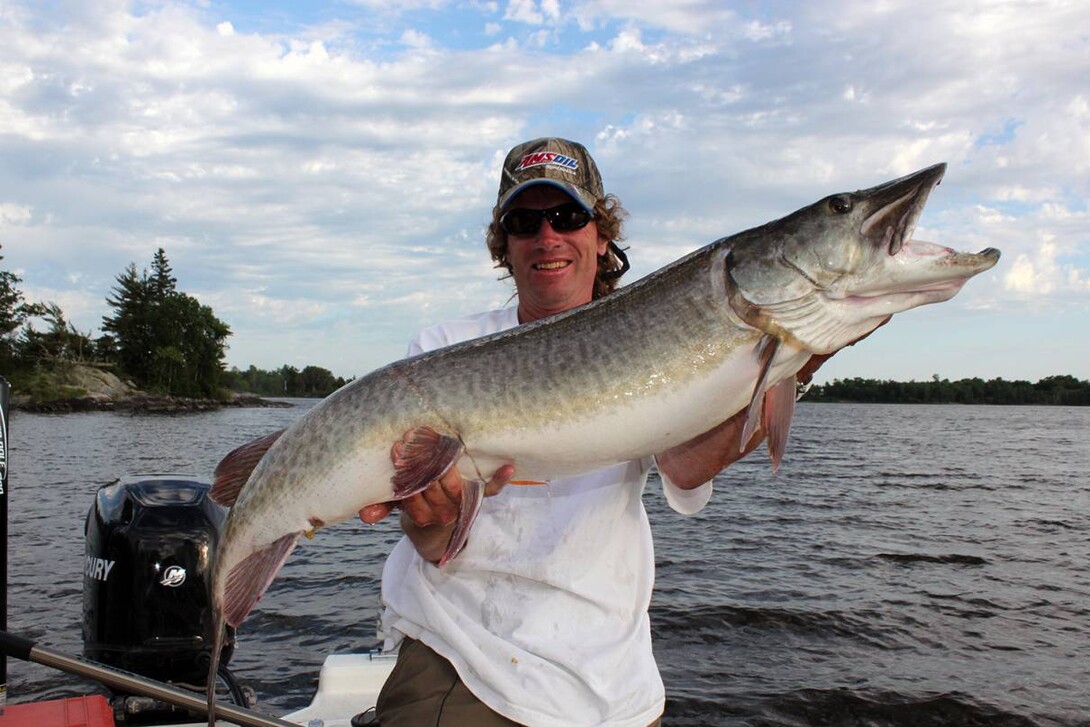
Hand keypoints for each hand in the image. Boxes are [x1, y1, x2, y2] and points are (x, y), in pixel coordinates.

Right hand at [358, 435, 514, 527]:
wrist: (441, 526)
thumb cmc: (417, 501)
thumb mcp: (398, 504)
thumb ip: (382, 507)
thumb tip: (364, 515)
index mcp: (424, 509)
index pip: (413, 496)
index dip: (404, 477)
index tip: (395, 452)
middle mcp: (445, 505)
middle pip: (435, 487)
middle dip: (422, 466)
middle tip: (409, 439)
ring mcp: (463, 498)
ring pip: (457, 487)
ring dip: (448, 468)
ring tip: (438, 443)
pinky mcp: (480, 492)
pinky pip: (492, 489)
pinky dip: (500, 479)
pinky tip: (509, 467)